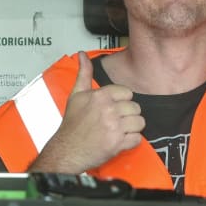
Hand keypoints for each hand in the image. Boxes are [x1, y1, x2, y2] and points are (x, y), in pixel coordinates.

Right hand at [32, 51, 144, 172]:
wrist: (66, 150)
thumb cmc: (72, 125)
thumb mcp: (76, 95)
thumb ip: (83, 73)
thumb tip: (82, 55)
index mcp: (100, 96)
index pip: (127, 93)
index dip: (121, 102)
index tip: (113, 108)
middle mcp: (108, 110)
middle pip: (135, 108)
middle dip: (127, 115)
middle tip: (115, 121)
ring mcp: (114, 127)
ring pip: (139, 122)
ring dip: (131, 128)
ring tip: (119, 131)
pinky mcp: (118, 143)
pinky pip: (137, 139)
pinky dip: (130, 142)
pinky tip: (119, 141)